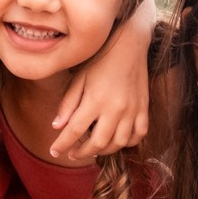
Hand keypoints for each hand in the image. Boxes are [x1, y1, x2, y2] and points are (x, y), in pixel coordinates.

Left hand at [50, 34, 151, 159]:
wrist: (129, 44)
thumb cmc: (100, 60)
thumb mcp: (79, 78)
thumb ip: (68, 104)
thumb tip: (57, 127)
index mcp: (95, 100)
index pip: (74, 130)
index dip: (62, 144)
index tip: (53, 151)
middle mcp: (115, 109)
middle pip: (98, 142)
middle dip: (82, 152)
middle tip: (72, 154)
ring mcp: (132, 110)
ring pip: (119, 143)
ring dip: (104, 151)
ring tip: (92, 149)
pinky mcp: (144, 108)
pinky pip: (139, 134)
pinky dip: (128, 142)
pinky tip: (116, 140)